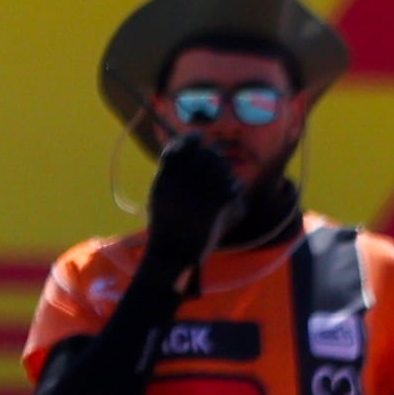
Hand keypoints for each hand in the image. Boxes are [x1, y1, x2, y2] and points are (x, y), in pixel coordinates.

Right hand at [146, 135, 239, 281]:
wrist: (170, 255)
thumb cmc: (165, 229)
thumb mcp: (159, 197)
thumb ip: (171, 174)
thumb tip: (186, 151)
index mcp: (165, 177)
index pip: (181, 145)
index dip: (193, 139)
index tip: (199, 139)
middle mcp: (181, 180)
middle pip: (208, 154)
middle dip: (216, 160)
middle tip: (219, 171)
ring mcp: (199, 191)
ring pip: (224, 169)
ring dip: (227, 177)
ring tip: (224, 189)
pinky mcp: (215, 205)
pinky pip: (233, 188)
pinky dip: (234, 195)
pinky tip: (230, 203)